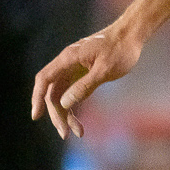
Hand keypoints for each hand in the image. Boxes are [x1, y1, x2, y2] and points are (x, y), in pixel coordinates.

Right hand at [31, 24, 143, 138]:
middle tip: (66, 134)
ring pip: (62, 95)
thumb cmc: (121, 49)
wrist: (132, 35)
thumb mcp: (105, 70)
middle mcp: (67, 63)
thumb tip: (64, 103)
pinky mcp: (82, 74)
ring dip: (66, 114)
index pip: (44, 79)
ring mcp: (74, 69)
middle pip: (53, 92)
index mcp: (68, 58)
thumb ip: (84, 87)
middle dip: (57, 114)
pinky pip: (72, 93)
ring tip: (78, 133)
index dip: (37, 98)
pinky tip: (79, 123)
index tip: (36, 116)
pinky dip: (74, 107)